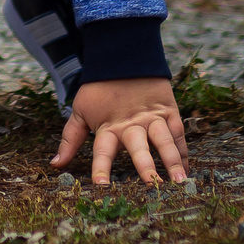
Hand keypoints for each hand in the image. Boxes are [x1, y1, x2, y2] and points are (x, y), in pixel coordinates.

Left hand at [54, 77, 186, 184]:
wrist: (123, 58)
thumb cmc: (99, 90)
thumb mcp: (80, 111)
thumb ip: (70, 139)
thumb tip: (55, 165)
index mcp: (108, 126)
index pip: (103, 150)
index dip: (101, 167)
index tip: (101, 185)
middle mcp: (131, 124)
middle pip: (138, 147)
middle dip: (145, 166)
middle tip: (153, 185)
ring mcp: (152, 118)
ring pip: (163, 140)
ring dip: (172, 160)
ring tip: (180, 181)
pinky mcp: (168, 112)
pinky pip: (177, 134)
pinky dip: (183, 151)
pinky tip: (187, 169)